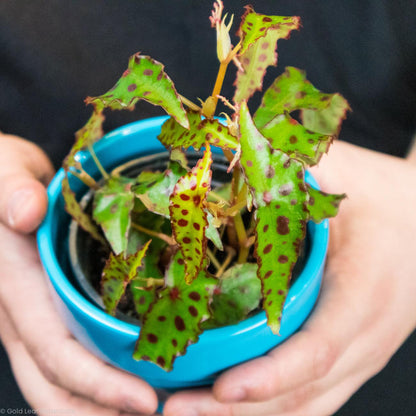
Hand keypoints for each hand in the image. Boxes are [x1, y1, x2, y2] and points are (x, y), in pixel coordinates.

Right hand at [0, 133, 157, 414]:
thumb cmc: (3, 175)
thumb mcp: (5, 168)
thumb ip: (10, 187)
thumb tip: (24, 213)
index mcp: (14, 282)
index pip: (53, 347)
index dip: (95, 382)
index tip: (144, 400)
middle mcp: (17, 311)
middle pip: (53, 381)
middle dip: (101, 411)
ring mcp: (26, 316)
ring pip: (52, 381)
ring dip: (95, 409)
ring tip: (145, 413)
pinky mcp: (39, 312)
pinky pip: (60, 359)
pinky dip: (90, 385)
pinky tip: (123, 388)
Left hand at [164, 141, 415, 415]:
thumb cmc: (385, 199)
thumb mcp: (347, 172)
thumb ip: (297, 163)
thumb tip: (233, 148)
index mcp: (366, 291)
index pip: (320, 346)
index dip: (273, 373)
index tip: (224, 387)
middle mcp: (365, 337)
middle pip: (302, 393)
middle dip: (238, 412)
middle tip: (174, 411)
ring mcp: (358, 355)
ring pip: (303, 406)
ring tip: (185, 414)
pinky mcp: (347, 357)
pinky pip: (309, 398)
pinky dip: (267, 410)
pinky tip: (224, 410)